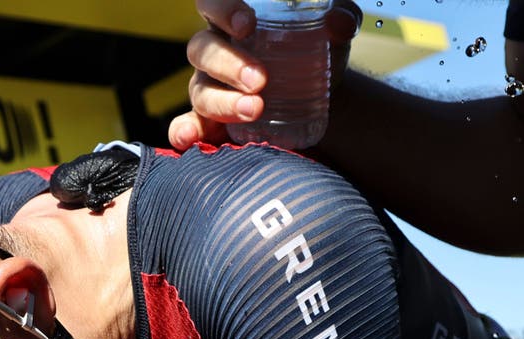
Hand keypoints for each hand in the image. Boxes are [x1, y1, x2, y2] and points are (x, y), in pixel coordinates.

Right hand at [169, 0, 361, 149]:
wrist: (322, 94)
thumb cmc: (317, 49)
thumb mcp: (331, 30)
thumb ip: (339, 20)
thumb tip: (339, 23)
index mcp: (233, 21)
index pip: (213, 4)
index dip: (223, 10)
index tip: (247, 24)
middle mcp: (215, 52)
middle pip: (202, 50)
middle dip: (229, 65)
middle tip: (260, 81)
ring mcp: (209, 87)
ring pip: (200, 91)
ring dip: (223, 102)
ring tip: (254, 110)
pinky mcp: (210, 121)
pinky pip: (187, 125)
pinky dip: (184, 131)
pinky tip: (187, 139)